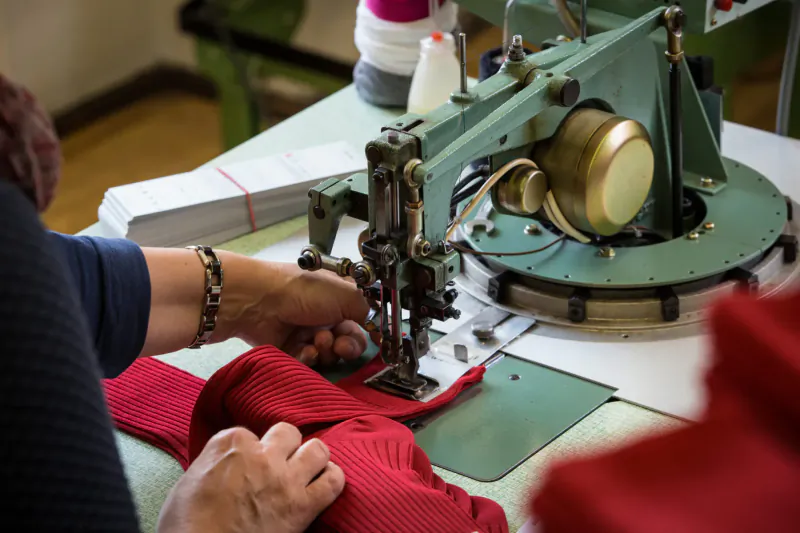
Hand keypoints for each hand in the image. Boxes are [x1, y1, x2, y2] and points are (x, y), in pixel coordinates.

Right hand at [158, 423, 344, 532]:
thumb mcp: (191, 478)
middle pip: (287, 433)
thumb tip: (227, 464)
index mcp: (230, 444)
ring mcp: (285, 479)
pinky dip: (331, 480)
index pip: (249, 433)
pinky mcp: (302, 506)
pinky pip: (333, 481)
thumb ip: (216, 461)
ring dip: (312, 459)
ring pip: (318, 449)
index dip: (250, 451)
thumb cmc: (187, 523)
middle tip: (277, 465)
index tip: (244, 467)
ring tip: (304, 471)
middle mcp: (262, 454)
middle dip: (284, 447)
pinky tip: (323, 484)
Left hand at [217, 258, 370, 366]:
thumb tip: (379, 326)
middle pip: (347, 343)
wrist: (260, 302)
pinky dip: (308, 358)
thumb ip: (368, 311)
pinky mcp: (291, 351)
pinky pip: (308, 363)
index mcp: (338, 299)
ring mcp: (307, 335)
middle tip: (338, 343)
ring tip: (316, 340)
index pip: (361, 323)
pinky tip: (303, 349)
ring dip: (326, 350)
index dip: (365, 333)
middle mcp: (324, 317)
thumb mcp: (346, 293)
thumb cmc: (303, 291)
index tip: (371, 342)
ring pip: (329, 356)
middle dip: (346, 346)